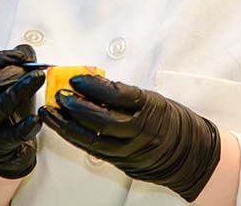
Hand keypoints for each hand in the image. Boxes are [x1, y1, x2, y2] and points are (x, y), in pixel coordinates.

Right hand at [0, 44, 45, 178]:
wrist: (2, 144)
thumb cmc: (1, 104)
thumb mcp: (2, 79)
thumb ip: (13, 59)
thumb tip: (25, 52)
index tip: (18, 56)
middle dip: (12, 73)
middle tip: (34, 69)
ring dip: (21, 90)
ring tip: (38, 78)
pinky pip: (13, 134)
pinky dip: (27, 126)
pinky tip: (37, 118)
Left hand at [39, 75, 220, 201]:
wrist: (188, 153)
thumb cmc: (171, 122)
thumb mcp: (153, 99)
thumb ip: (124, 94)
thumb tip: (93, 85)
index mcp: (150, 109)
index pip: (118, 96)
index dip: (94, 86)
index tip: (77, 78)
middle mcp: (140, 132)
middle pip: (102, 120)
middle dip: (76, 107)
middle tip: (60, 94)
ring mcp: (129, 150)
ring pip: (92, 139)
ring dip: (67, 125)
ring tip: (51, 112)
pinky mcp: (121, 162)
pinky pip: (92, 149)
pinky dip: (74, 137)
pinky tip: (62, 128)